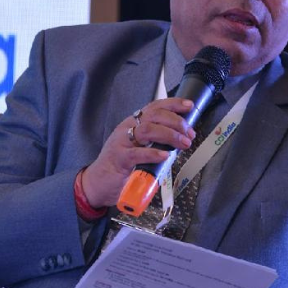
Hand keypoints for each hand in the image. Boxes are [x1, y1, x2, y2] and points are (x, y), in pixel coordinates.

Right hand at [81, 98, 195, 207]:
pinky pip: (137, 153)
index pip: (155, 106)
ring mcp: (122, 142)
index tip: (189, 106)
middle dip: (176, 122)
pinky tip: (165, 155)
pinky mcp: (119, 159)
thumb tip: (181, 138)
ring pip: (148, 130)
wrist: (97, 183)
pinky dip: (153, 153)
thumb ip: (156, 140)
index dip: (173, 104)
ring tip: (183, 143)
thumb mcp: (140, 146)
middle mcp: (127, 128)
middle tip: (189, 133)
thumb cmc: (121, 164)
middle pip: (154, 116)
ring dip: (170, 135)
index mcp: (133, 123)